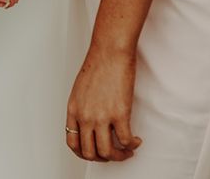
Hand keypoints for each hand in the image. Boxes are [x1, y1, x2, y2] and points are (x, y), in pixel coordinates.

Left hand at [66, 44, 141, 161]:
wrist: (109, 51)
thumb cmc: (97, 64)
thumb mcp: (80, 89)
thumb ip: (83, 107)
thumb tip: (91, 121)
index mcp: (73, 109)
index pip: (73, 142)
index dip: (84, 153)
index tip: (95, 152)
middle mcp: (85, 116)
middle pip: (89, 152)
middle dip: (102, 158)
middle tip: (113, 153)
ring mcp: (101, 116)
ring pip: (107, 152)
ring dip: (119, 156)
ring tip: (127, 150)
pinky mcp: (119, 114)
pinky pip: (126, 141)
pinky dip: (132, 145)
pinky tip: (135, 140)